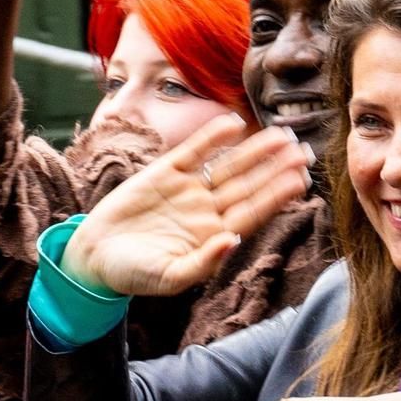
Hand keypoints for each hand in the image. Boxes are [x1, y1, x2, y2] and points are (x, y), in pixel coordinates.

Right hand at [61, 116, 313, 296]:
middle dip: (276, 167)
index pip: (254, 211)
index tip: (302, 179)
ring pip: (228, 165)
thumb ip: (204, 263)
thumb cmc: (135, 275)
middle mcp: (206, 209)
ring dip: (254, 150)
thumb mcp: (170, 278)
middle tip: (304, 149)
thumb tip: (233, 240)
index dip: (277, 194)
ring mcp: (188, 189)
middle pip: (248, 184)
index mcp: (214, 235)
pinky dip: (211, 137)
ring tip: (281, 134)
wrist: (96, 257)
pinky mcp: (164, 173)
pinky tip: (232, 123)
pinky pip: (193, 151)